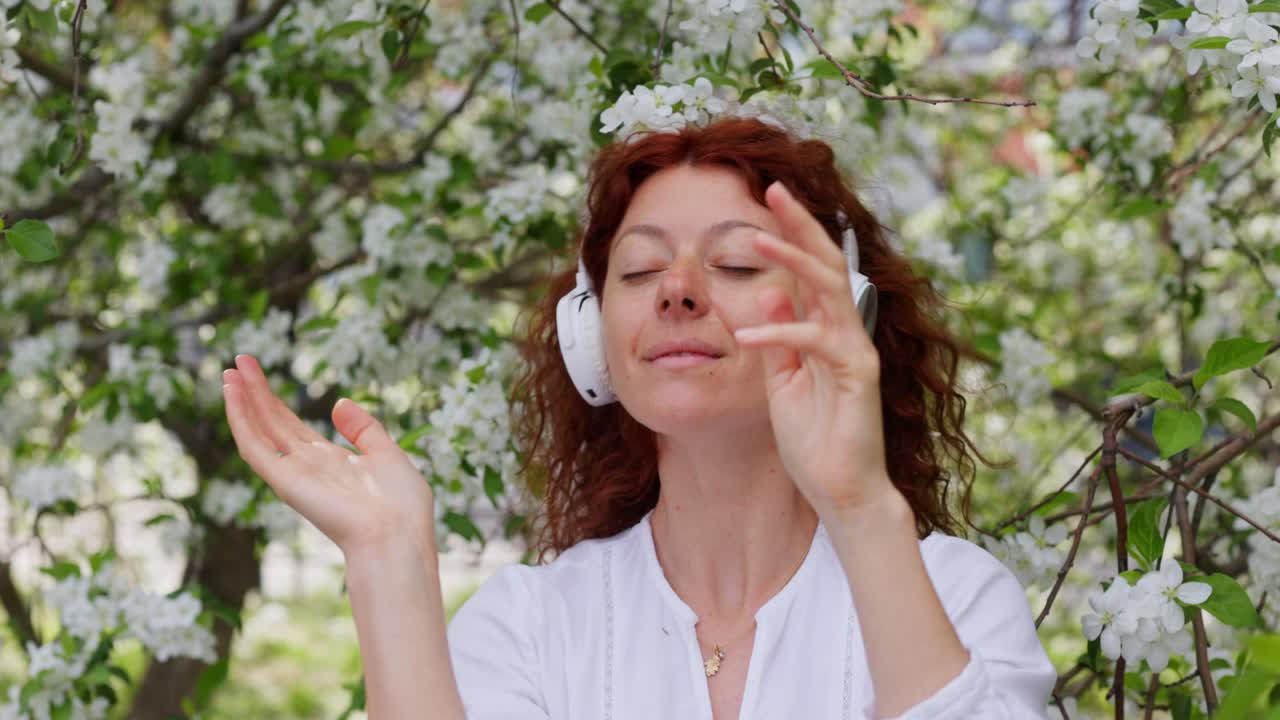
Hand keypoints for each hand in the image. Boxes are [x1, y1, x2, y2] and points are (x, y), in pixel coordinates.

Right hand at [221, 354, 435, 556]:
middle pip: (273, 423)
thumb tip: (338, 403)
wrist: (398, 536)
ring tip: (230, 371)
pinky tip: (233, 393)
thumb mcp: (388, 455)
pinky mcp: (285, 482)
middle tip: (239, 360)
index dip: (275, 401)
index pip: (292, 426)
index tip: (261, 374)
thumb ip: (365, 430)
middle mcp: (307, 468)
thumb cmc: (401, 505)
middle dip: (256, 393)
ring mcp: (294, 474)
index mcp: (330, 463)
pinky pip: (255, 447)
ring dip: (243, 401)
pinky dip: (241, 420)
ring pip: (259, 431)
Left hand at [733, 182, 898, 516]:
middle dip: (800, 224)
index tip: (768, 198)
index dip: (793, 232)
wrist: (839, 489)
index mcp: (828, 330)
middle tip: (774, 188)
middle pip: (827, 263)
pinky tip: (746, 333)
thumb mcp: (782, 380)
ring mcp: (855, 350)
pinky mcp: (857, 375)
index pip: (812, 269)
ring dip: (791, 259)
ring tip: (756, 235)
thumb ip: (779, 336)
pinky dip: (780, 333)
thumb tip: (770, 289)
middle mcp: (847, 331)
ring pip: (828, 289)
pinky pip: (816, 342)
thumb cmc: (813, 438)